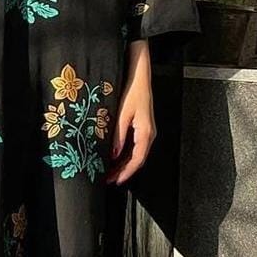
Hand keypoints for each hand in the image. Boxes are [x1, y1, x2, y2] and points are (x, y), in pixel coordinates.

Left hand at [105, 40, 155, 185]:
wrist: (139, 75)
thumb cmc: (133, 91)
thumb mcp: (122, 114)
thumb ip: (117, 135)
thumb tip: (112, 154)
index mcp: (146, 133)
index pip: (137, 159)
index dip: (126, 172)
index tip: (115, 180)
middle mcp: (148, 134)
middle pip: (136, 159)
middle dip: (122, 171)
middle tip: (107, 179)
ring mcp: (146, 131)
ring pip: (135, 154)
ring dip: (122, 164)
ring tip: (108, 172)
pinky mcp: (141, 127)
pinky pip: (134, 146)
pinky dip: (124, 154)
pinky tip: (113, 157)